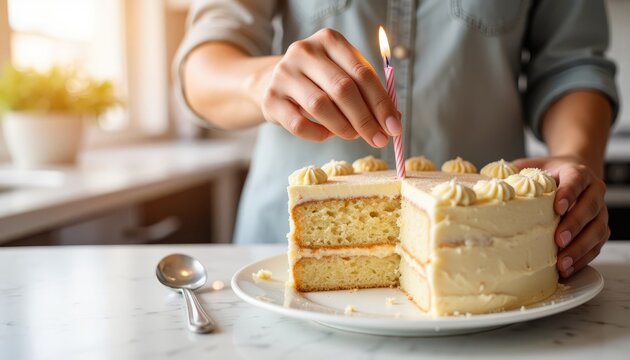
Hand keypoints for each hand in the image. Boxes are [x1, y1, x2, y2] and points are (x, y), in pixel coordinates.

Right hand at [260, 28, 400, 146]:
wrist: (272, 82)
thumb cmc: (319, 80)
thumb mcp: (343, 74)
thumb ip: (368, 92)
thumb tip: (393, 120)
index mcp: (329, 40)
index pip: (361, 72)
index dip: (381, 103)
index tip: (394, 126)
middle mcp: (304, 51)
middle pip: (342, 89)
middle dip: (365, 119)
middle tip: (379, 139)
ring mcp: (284, 74)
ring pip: (320, 106)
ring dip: (343, 127)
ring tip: (353, 135)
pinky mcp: (271, 98)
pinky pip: (300, 124)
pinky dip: (319, 134)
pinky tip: (327, 134)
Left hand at [513, 156, 608, 277]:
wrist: (575, 174)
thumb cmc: (549, 173)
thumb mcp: (532, 166)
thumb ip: (513, 171)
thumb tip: (483, 180)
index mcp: (577, 172)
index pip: (576, 181)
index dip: (569, 193)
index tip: (558, 206)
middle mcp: (593, 191)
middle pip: (590, 208)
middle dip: (574, 225)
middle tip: (558, 239)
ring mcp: (600, 211)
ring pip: (597, 229)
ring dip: (580, 247)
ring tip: (562, 263)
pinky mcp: (600, 228)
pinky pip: (597, 245)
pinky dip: (584, 258)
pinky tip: (568, 268)